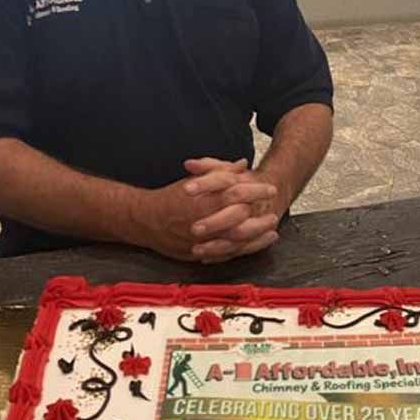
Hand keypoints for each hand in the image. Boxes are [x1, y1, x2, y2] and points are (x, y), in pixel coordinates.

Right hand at [127, 160, 278, 262]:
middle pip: (240, 218)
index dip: (256, 191)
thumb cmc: (171, 198)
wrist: (145, 221)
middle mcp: (204, 221)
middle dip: (260, 215)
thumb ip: (220, 172)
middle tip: (273, 212)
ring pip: (236, 240)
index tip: (269, 188)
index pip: (237, 193)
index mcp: (203, 199)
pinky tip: (256, 244)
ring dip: (257, 235)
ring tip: (272, 230)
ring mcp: (202, 240)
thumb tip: (242, 164)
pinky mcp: (200, 254)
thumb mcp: (195, 180)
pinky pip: (227, 254)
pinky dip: (244, 249)